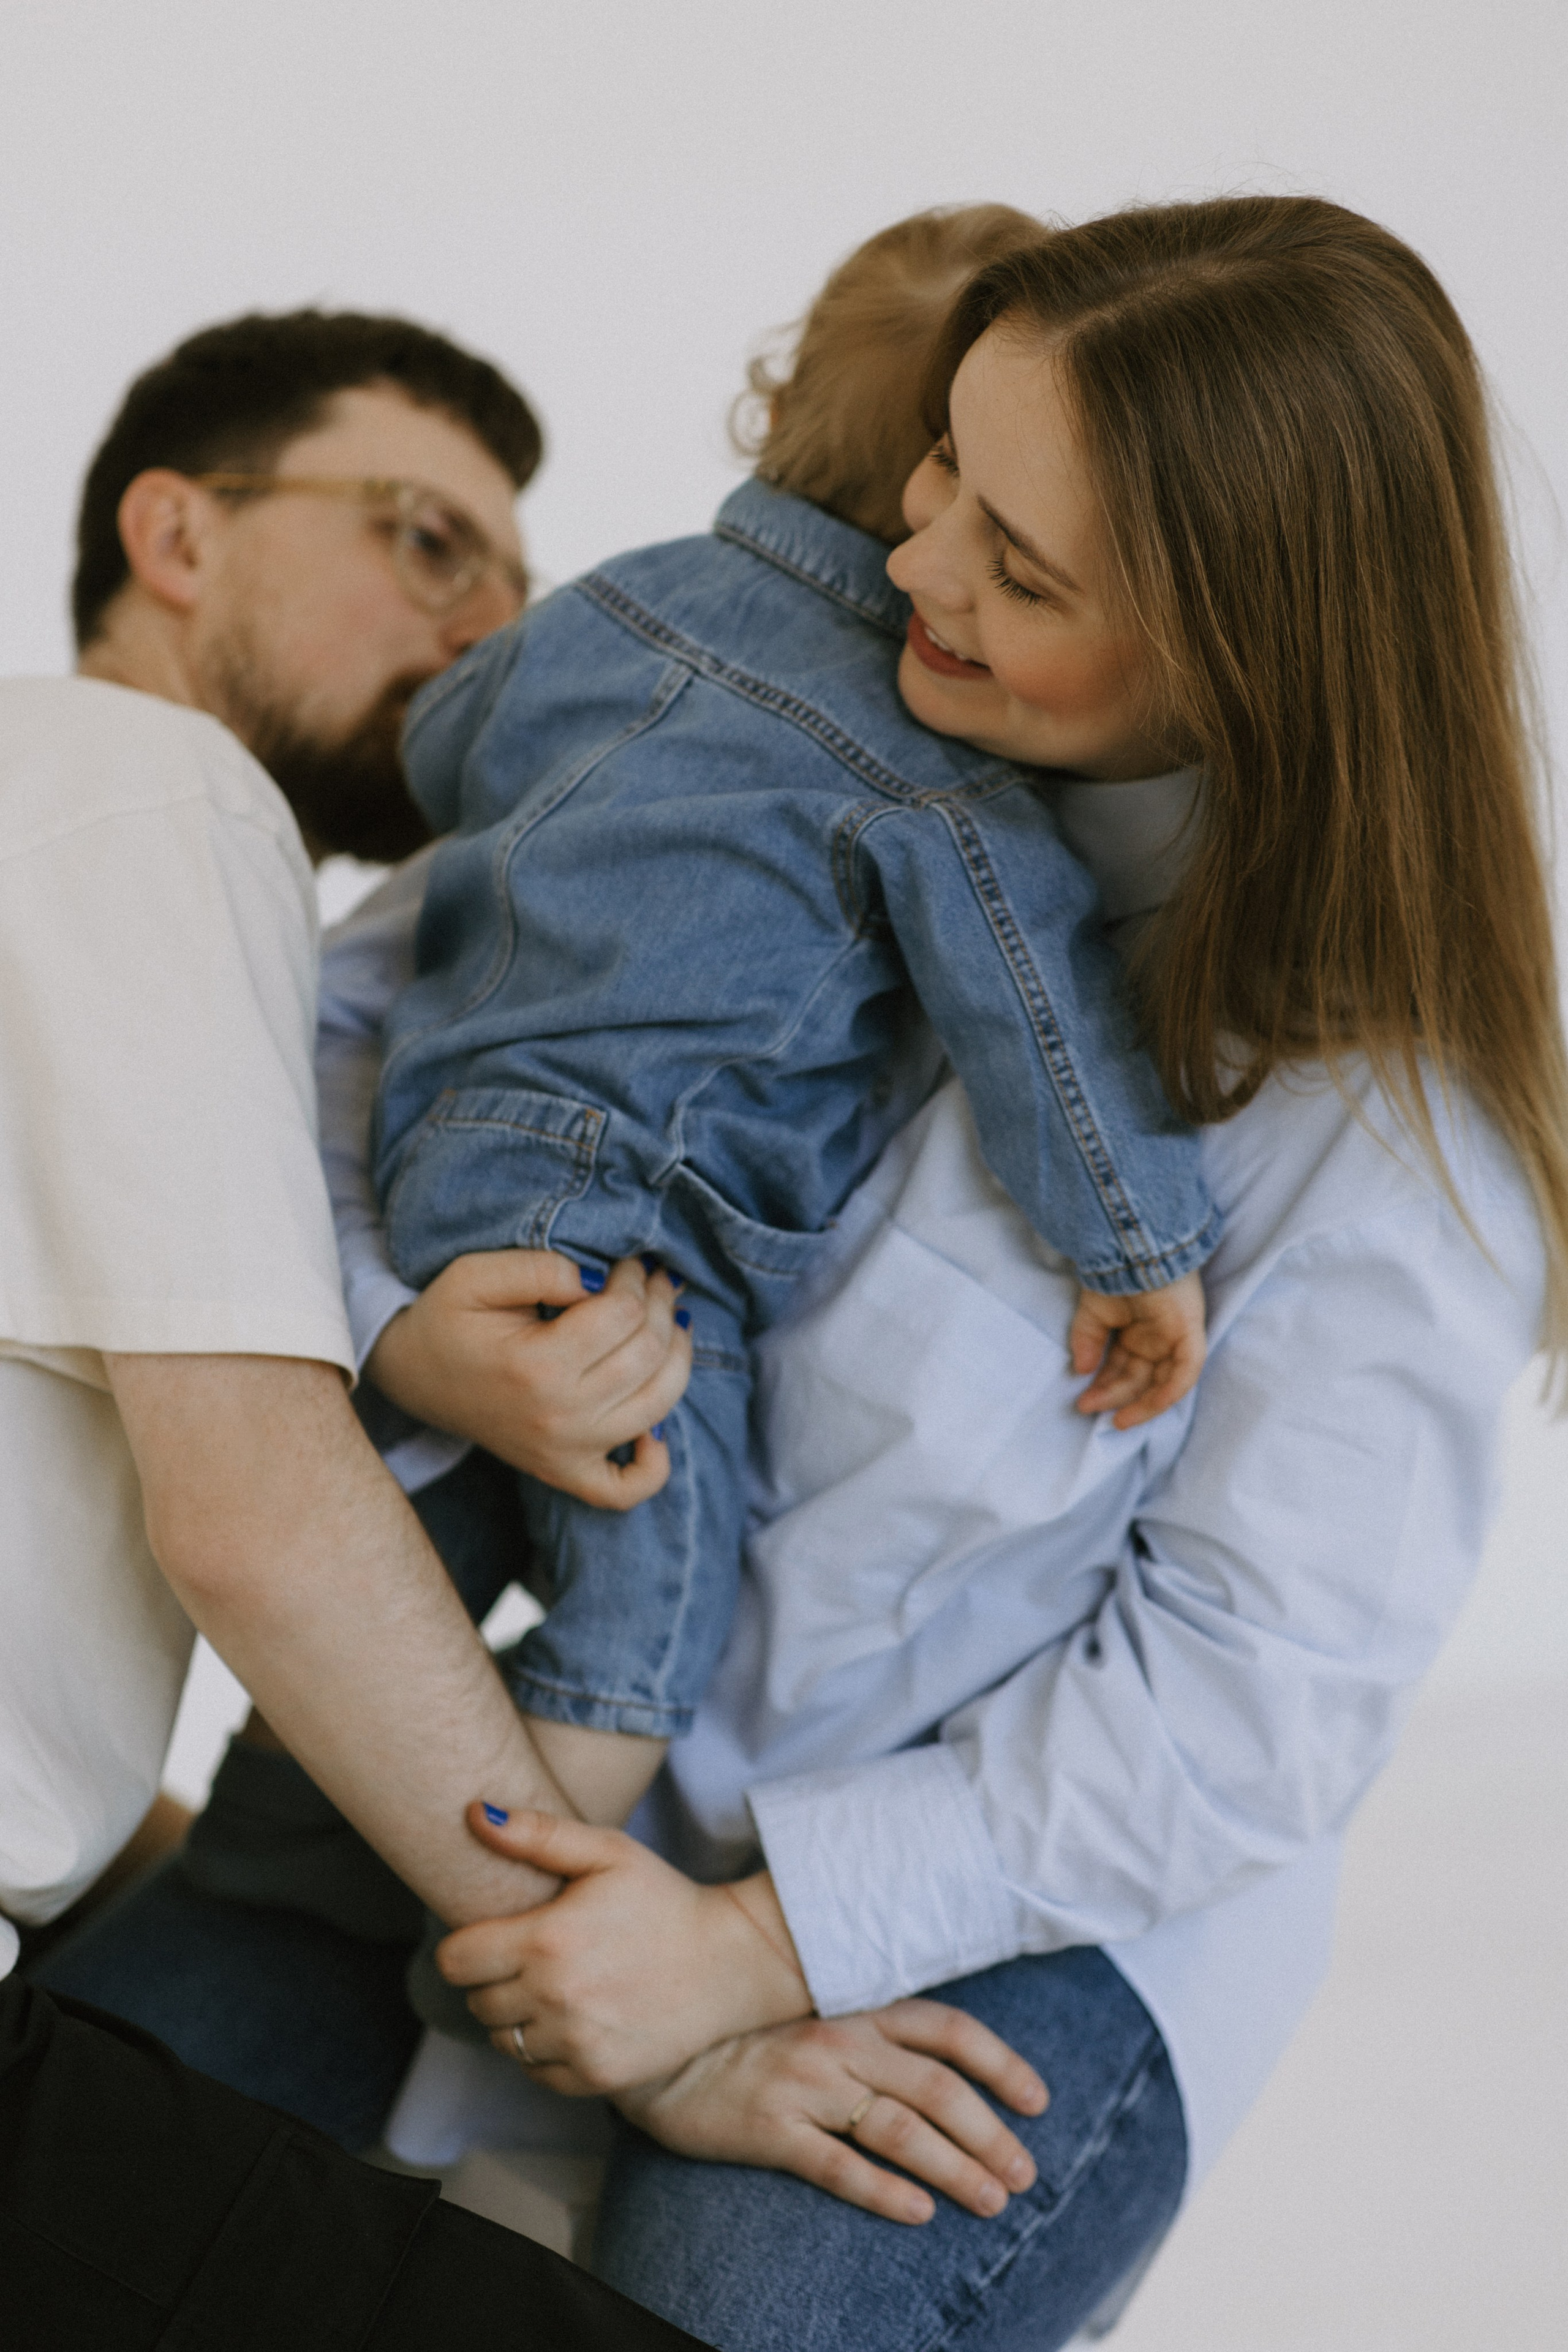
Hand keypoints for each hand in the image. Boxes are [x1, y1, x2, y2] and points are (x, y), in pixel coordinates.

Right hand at [366, 1250, 690, 1506]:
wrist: (413, 1376)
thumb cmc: (446, 1320)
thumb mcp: (476, 1274)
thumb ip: (541, 1267)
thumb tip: (601, 1279)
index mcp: (537, 1367)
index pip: (623, 1315)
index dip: (635, 1278)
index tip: (628, 1262)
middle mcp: (560, 1418)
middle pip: (648, 1354)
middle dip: (660, 1305)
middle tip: (653, 1279)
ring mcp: (566, 1453)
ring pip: (659, 1406)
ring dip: (678, 1357)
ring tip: (667, 1321)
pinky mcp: (565, 1473)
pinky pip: (627, 1489)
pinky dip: (654, 1463)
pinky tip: (654, 1424)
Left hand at [435, 1806, 811, 2093]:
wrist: (731, 1961)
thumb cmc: (664, 1898)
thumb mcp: (607, 1851)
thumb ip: (538, 1833)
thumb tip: (475, 1813)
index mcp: (547, 1940)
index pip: (455, 1961)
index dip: (465, 1948)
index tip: (493, 1938)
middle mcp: (555, 1998)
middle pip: (476, 2003)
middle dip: (493, 1981)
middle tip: (532, 1960)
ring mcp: (577, 2042)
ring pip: (503, 2043)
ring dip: (517, 2019)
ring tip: (554, 1990)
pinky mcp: (597, 2076)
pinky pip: (537, 2074)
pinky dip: (545, 2053)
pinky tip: (574, 2020)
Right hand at [617, 2004, 1048, 2226]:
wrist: (662, 2052)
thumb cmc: (751, 2035)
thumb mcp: (819, 2012)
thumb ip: (876, 2026)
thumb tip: (948, 2058)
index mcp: (857, 2007)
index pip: (948, 2029)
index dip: (1000, 2064)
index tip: (1038, 2101)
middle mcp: (840, 2041)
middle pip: (937, 2088)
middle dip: (991, 2134)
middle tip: (1026, 2173)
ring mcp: (805, 2086)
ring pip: (900, 2129)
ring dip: (956, 2168)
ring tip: (992, 2200)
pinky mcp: (770, 2131)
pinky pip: (839, 2165)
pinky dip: (885, 2191)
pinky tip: (919, 2214)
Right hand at [1071, 1268, 1206, 1428]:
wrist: (1130, 1249)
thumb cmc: (1114, 1274)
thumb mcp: (1093, 1313)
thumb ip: (1088, 1341)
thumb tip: (1081, 1370)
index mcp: (1138, 1332)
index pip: (1123, 1368)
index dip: (1103, 1386)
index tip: (1083, 1401)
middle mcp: (1158, 1339)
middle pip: (1139, 1378)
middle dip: (1113, 1395)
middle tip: (1087, 1407)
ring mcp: (1175, 1338)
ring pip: (1163, 1383)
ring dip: (1141, 1404)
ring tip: (1117, 1419)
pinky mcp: (1190, 1335)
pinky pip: (1185, 1373)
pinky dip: (1168, 1392)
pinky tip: (1146, 1406)